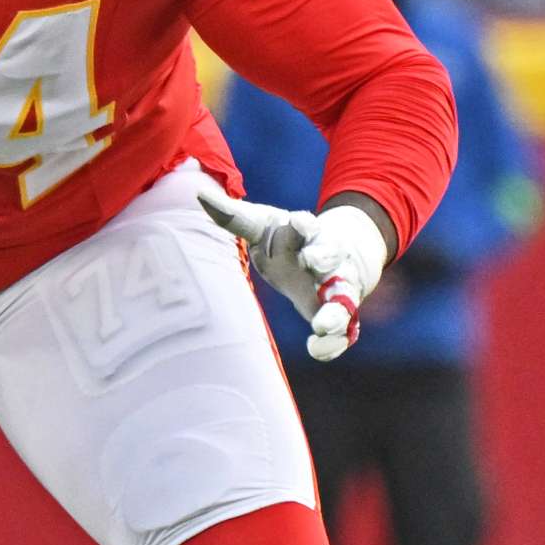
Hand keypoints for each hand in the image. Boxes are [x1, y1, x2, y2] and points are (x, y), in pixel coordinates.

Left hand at [197, 182, 390, 362]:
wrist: (326, 255)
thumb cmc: (285, 239)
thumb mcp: (262, 225)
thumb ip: (234, 216)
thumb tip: (199, 194)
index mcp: (307, 233)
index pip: (307, 226)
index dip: (303, 224)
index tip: (297, 222)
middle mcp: (328, 258)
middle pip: (332, 256)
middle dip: (324, 256)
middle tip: (313, 260)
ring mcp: (338, 287)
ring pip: (344, 297)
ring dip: (335, 311)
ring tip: (323, 326)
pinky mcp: (340, 314)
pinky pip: (345, 332)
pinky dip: (334, 343)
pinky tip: (316, 349)